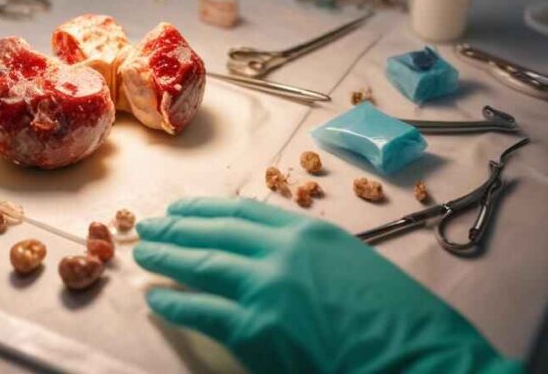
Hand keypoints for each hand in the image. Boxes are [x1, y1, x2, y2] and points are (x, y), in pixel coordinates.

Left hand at [134, 198, 515, 373]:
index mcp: (309, 232)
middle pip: (213, 231)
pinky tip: (158, 300)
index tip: (182, 209)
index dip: (205, 210)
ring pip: (201, 264)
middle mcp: (282, 250)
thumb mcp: (355, 268)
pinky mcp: (256, 329)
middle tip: (148, 226)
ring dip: (167, 257)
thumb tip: (271, 257)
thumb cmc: (402, 323)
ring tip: (143, 254)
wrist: (424, 363)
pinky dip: (175, 304)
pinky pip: (202, 310)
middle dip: (176, 228)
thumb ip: (310, 257)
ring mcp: (266, 287)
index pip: (242, 212)